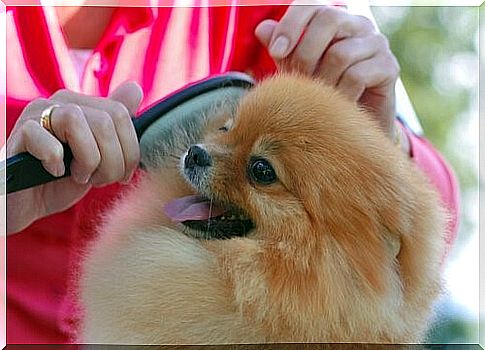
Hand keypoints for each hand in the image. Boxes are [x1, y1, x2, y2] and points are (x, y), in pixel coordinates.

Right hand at [6, 81, 142, 233]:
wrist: (27, 202)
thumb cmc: (63, 180)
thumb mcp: (99, 156)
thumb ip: (117, 126)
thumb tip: (135, 89)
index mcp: (84, 105)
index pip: (121, 114)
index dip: (130, 150)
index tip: (122, 176)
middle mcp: (62, 102)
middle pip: (106, 119)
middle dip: (112, 160)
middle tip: (99, 180)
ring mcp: (37, 114)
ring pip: (76, 121)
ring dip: (87, 159)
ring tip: (80, 175)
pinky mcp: (20, 134)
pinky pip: (46, 140)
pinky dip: (56, 162)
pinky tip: (55, 172)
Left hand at [255, 3, 400, 141]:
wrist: (353, 124)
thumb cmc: (323, 92)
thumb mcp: (296, 70)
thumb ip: (282, 49)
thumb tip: (262, 29)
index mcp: (333, 19)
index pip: (311, 5)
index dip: (291, 24)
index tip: (276, 52)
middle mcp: (357, 24)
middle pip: (329, 19)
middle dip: (305, 53)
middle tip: (299, 80)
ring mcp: (376, 43)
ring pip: (340, 53)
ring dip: (322, 81)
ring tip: (318, 98)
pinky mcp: (389, 67)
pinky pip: (357, 75)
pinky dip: (340, 94)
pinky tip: (336, 105)